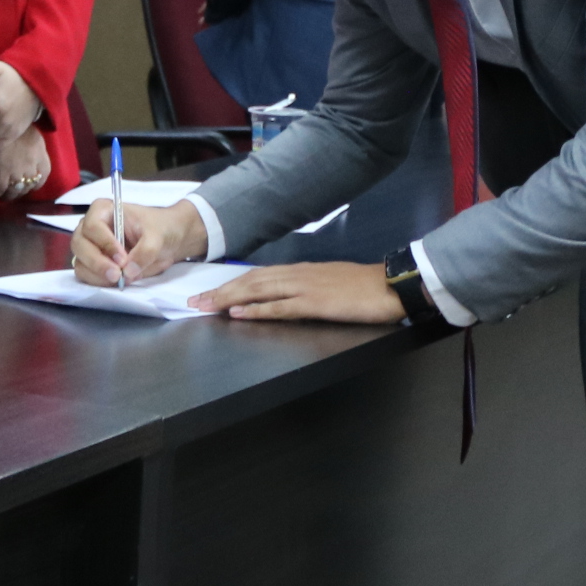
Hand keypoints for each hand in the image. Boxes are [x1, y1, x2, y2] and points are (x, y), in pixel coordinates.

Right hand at [0, 125, 51, 201]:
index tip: (32, 184)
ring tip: (4, 197)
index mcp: (40, 152)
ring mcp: (17, 170)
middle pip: (30, 184)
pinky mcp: (2, 172)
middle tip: (15, 191)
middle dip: (23, 190)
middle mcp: (32, 164)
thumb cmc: (14, 122)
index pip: (45, 173)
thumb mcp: (31, 132)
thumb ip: (33, 145)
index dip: (38, 181)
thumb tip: (29, 154)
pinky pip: (0, 188)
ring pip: (16, 190)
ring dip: (10, 196)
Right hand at [73, 194, 205, 284]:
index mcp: (103, 210)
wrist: (166, 239)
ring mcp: (89, 246)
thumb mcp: (158, 235)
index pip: (93, 226)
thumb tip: (129, 272)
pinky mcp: (92, 264)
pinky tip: (117, 281)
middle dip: (97, 263)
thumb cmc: (159, 228)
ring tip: (121, 280)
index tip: (122, 259)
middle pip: (80, 245)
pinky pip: (86, 275)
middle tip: (117, 276)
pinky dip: (99, 282)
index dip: (105, 244)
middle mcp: (90, 227)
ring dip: (98, 275)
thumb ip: (146, 251)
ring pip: (80, 263)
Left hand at [186, 262, 404, 323]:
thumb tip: (282, 298)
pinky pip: (281, 307)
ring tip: (207, 307)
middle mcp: (297, 275)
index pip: (257, 276)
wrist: (390, 284)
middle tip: (194, 302)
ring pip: (259, 291)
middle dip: (220, 292)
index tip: (208, 294)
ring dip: (230, 299)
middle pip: (251, 282)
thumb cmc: (362, 287)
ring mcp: (305, 288)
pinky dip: (258, 310)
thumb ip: (304, 288)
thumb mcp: (328, 283)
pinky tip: (241, 313)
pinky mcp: (315, 304)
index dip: (230, 285)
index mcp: (299, 271)